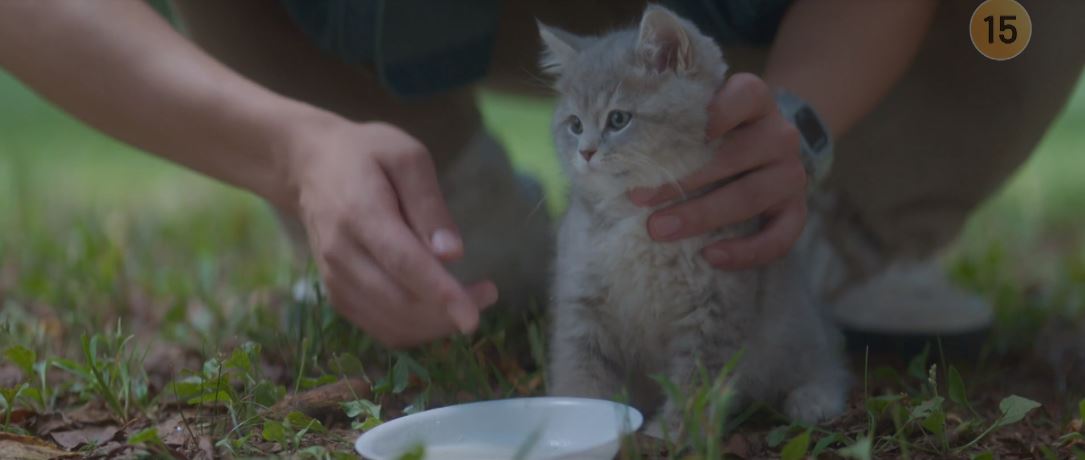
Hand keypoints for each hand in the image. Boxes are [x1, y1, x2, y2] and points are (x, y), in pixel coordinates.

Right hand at [286, 119, 497, 347]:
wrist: (310, 166)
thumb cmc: (367, 154)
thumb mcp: (407, 158)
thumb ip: (430, 205)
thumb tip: (452, 254)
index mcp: (360, 213)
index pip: (403, 264)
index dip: (440, 294)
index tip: (473, 317)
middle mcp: (341, 253)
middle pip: (399, 301)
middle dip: (449, 310)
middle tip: (488, 293)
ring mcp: (335, 278)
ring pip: (391, 323)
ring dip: (436, 324)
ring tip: (470, 301)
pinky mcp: (337, 294)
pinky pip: (379, 328)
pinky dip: (415, 329)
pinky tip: (438, 311)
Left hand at [628, 73, 807, 269]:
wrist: (762, 148)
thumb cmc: (712, 133)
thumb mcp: (696, 115)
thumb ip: (666, 122)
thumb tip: (596, 152)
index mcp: (755, 100)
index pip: (743, 95)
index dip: (712, 112)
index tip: (670, 134)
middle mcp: (779, 133)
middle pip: (734, 156)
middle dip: (682, 180)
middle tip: (640, 198)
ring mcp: (791, 172)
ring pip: (751, 196)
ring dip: (703, 215)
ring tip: (660, 230)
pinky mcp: (795, 209)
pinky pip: (781, 236)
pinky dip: (747, 251)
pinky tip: (712, 257)